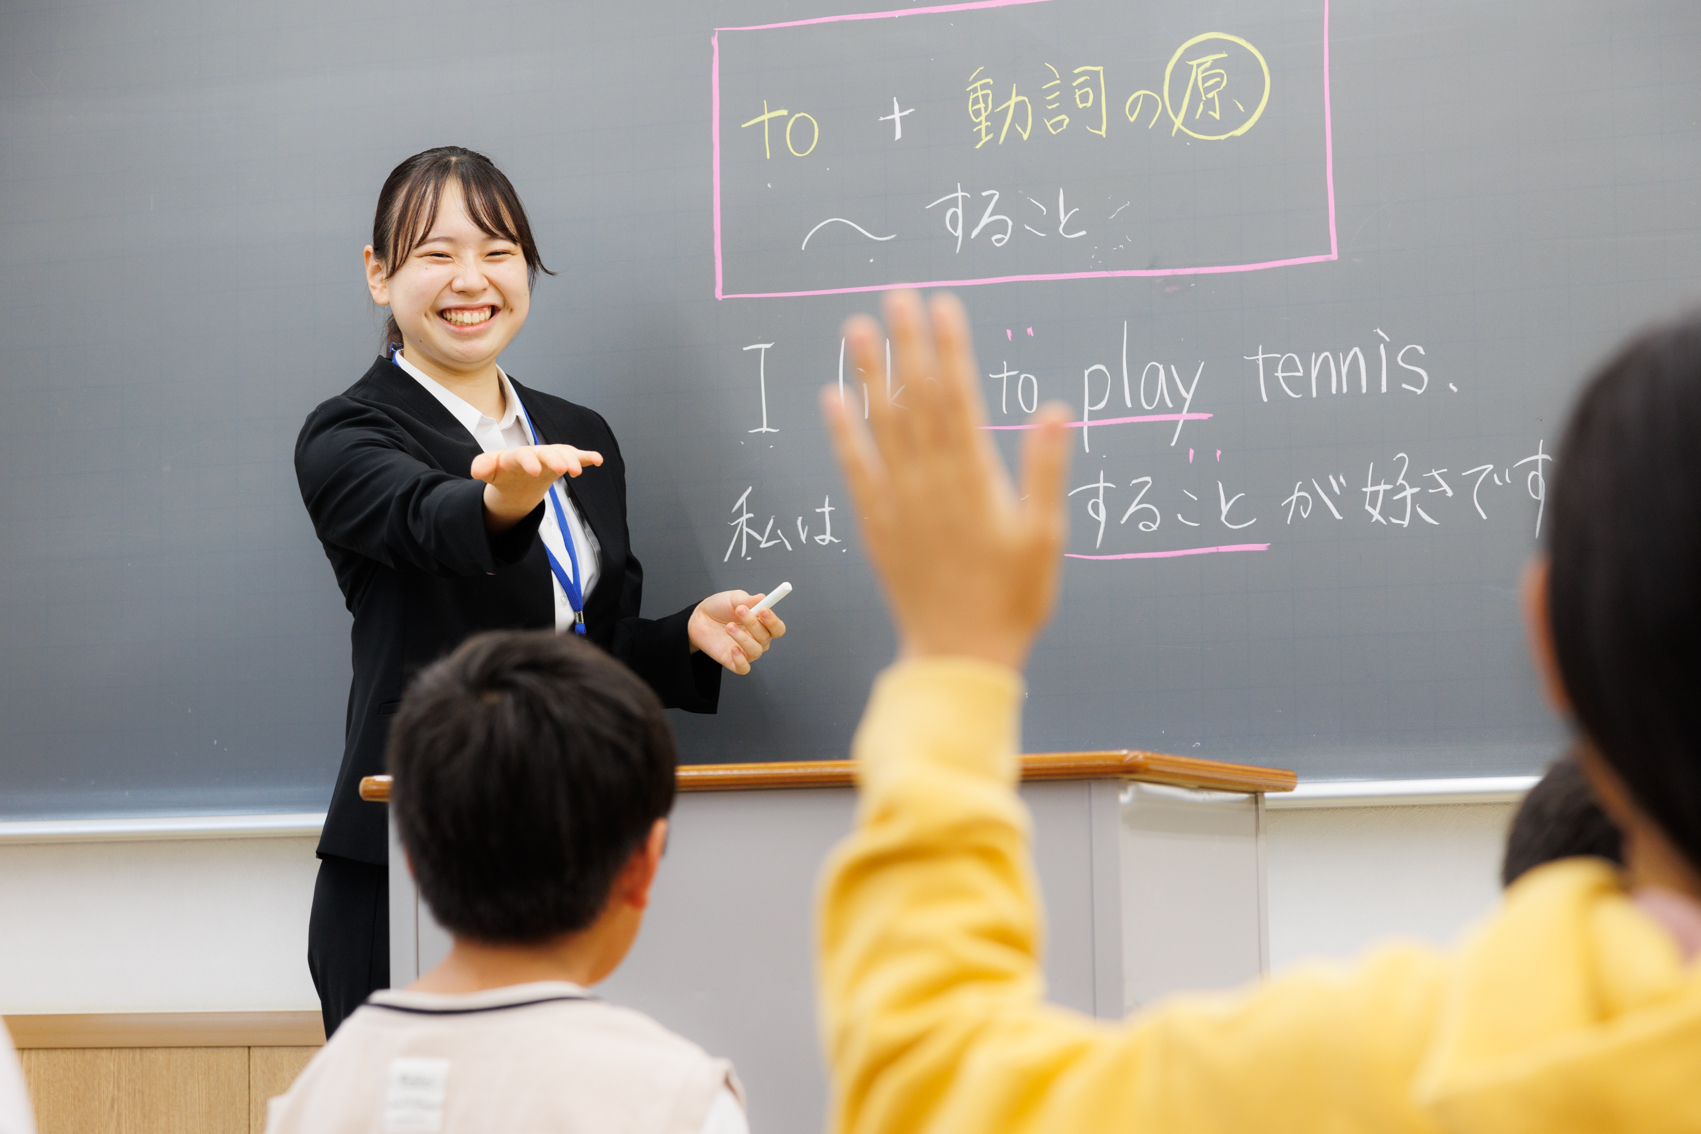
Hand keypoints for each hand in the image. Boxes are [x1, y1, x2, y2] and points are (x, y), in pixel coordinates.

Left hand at [472, 444, 602, 531]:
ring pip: (563, 454)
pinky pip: (576, 457)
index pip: (521, 455)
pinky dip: (587, 457)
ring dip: (572, 460)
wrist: (516, 480)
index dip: (528, 461)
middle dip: (555, 459)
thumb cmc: (503, 473)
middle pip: (546, 453)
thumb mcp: (490, 472)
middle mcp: (535, 453)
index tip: (535, 472)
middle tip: (563, 469)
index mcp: (516, 457)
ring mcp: (550, 457)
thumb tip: (476, 469)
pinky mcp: (562, 461)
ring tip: (577, 471)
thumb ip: (483, 468)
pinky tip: (598, 460)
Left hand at [688, 590, 787, 674]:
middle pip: (766, 638)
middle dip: (754, 624)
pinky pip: (744, 668)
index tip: (763, 610)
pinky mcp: (733, 661)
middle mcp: (756, 639)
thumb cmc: (719, 608)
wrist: (699, 618)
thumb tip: (762, 598)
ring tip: (729, 626)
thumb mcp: (733, 599)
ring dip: (743, 638)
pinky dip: (740, 660)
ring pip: (756, 651)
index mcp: (761, 624)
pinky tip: (732, 648)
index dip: (773, 621)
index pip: (777, 628)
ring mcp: (745, 651)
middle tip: (740, 611)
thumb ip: (747, 600)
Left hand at [823, 290, 1070, 669]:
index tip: (943, 305)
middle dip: (908, 344)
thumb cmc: (1013, 598)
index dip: (950, 348)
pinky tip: (831, 396)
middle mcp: (931, 480)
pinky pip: (855, 469)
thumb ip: (1046, 469)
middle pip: (917, 398)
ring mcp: (900, 500)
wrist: (961, 653)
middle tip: (897, 295)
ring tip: (857, 327)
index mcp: (976, 477)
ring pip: (882, 424)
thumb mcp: (1045, 534)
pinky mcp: (877, 524)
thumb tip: (1054, 408)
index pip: (959, 397)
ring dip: (869, 373)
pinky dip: (843, 432)